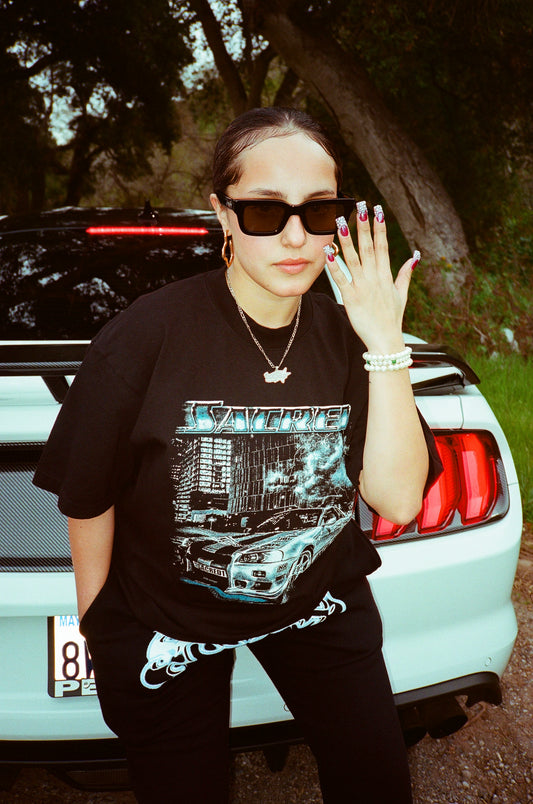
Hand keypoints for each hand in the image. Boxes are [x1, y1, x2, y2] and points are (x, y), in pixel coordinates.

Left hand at [325, 203, 417, 353]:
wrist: (386, 340)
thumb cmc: (392, 319)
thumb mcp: (402, 295)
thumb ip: (405, 274)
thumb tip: (414, 257)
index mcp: (386, 275)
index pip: (383, 246)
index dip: (380, 228)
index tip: (377, 210)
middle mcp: (375, 278)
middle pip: (368, 247)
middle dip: (364, 226)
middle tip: (359, 206)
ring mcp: (363, 287)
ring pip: (354, 259)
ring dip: (347, 240)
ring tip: (340, 223)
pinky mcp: (351, 298)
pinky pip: (340, 279)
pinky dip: (334, 266)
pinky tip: (328, 252)